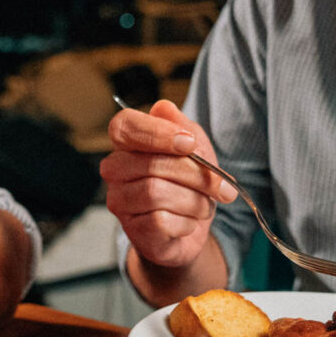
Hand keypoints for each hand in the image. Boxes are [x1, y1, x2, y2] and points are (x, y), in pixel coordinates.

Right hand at [100, 99, 236, 268]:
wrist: (190, 227)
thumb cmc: (188, 184)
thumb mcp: (195, 149)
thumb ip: (182, 126)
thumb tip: (164, 108)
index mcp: (128, 142)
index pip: (125, 126)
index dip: (157, 133)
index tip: (189, 143)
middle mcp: (115, 168)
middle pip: (153, 164)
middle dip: (195, 175)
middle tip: (220, 186)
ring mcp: (119, 199)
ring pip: (157, 193)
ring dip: (194, 201)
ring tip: (203, 205)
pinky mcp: (131, 228)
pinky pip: (161, 220)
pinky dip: (187, 222)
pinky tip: (188, 222)